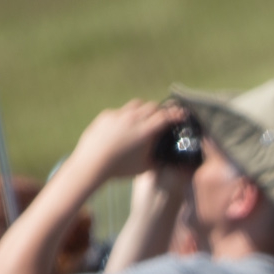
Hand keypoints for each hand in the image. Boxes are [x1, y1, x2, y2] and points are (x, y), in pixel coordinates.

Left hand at [71, 100, 186, 180]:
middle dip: (160, 111)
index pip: (165, 117)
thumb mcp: (144, 168)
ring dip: (144, 109)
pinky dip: (127, 116)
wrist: (92, 163)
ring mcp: (119, 115)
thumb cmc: (120, 169)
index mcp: (145, 132)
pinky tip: (124, 126)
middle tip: (162, 117)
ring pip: (137, 104)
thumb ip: (158, 162)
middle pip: (152, 106)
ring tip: (144, 118)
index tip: (182, 114)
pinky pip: (121, 111)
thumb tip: (167, 161)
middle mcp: (133, 119)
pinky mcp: (107, 116)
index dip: (176, 115)